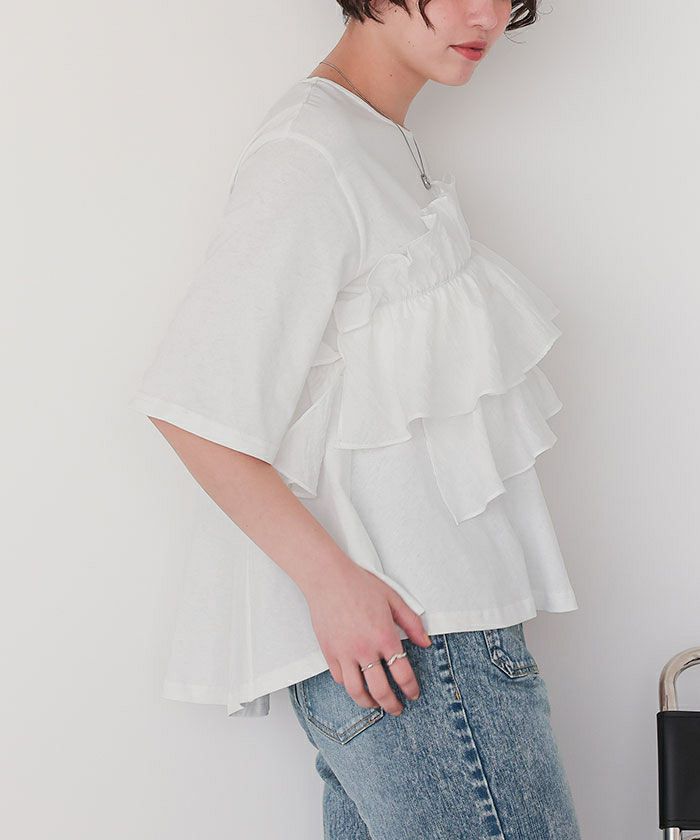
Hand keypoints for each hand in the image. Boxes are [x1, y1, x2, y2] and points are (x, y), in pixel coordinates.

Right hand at [302, 562, 431, 715]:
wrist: (328, 578)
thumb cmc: (360, 584)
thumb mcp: (393, 598)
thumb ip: (412, 622)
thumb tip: (426, 643)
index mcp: (384, 637)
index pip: (403, 674)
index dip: (411, 689)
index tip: (413, 695)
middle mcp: (365, 650)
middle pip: (381, 691)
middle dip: (392, 705)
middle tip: (397, 709)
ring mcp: (345, 653)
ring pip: (357, 691)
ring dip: (369, 703)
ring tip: (375, 704)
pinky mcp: (329, 652)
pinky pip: (340, 679)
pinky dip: (349, 686)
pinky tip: (356, 684)